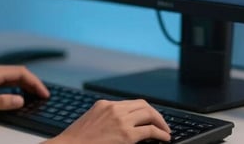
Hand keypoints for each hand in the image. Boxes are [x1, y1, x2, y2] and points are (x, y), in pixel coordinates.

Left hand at [0, 63, 48, 118]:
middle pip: (18, 73)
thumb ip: (2, 102)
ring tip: (36, 96)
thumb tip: (21, 100)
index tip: (44, 93)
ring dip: (25, 85)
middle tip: (44, 96)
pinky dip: (16, 87)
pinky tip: (20, 96)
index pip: (20, 73)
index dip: (35, 83)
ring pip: (12, 77)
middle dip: (33, 83)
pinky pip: (5, 82)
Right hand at [47, 99, 170, 143]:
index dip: (145, 110)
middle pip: (143, 105)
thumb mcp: (91, 122)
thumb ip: (106, 120)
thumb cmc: (77, 141)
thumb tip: (121, 126)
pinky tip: (164, 138)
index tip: (150, 118)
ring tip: (165, 132)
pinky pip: (150, 130)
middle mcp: (113, 109)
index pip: (131, 103)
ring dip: (160, 123)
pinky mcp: (126, 134)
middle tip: (162, 125)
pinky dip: (160, 133)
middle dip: (156, 115)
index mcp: (103, 105)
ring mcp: (120, 120)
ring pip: (149, 114)